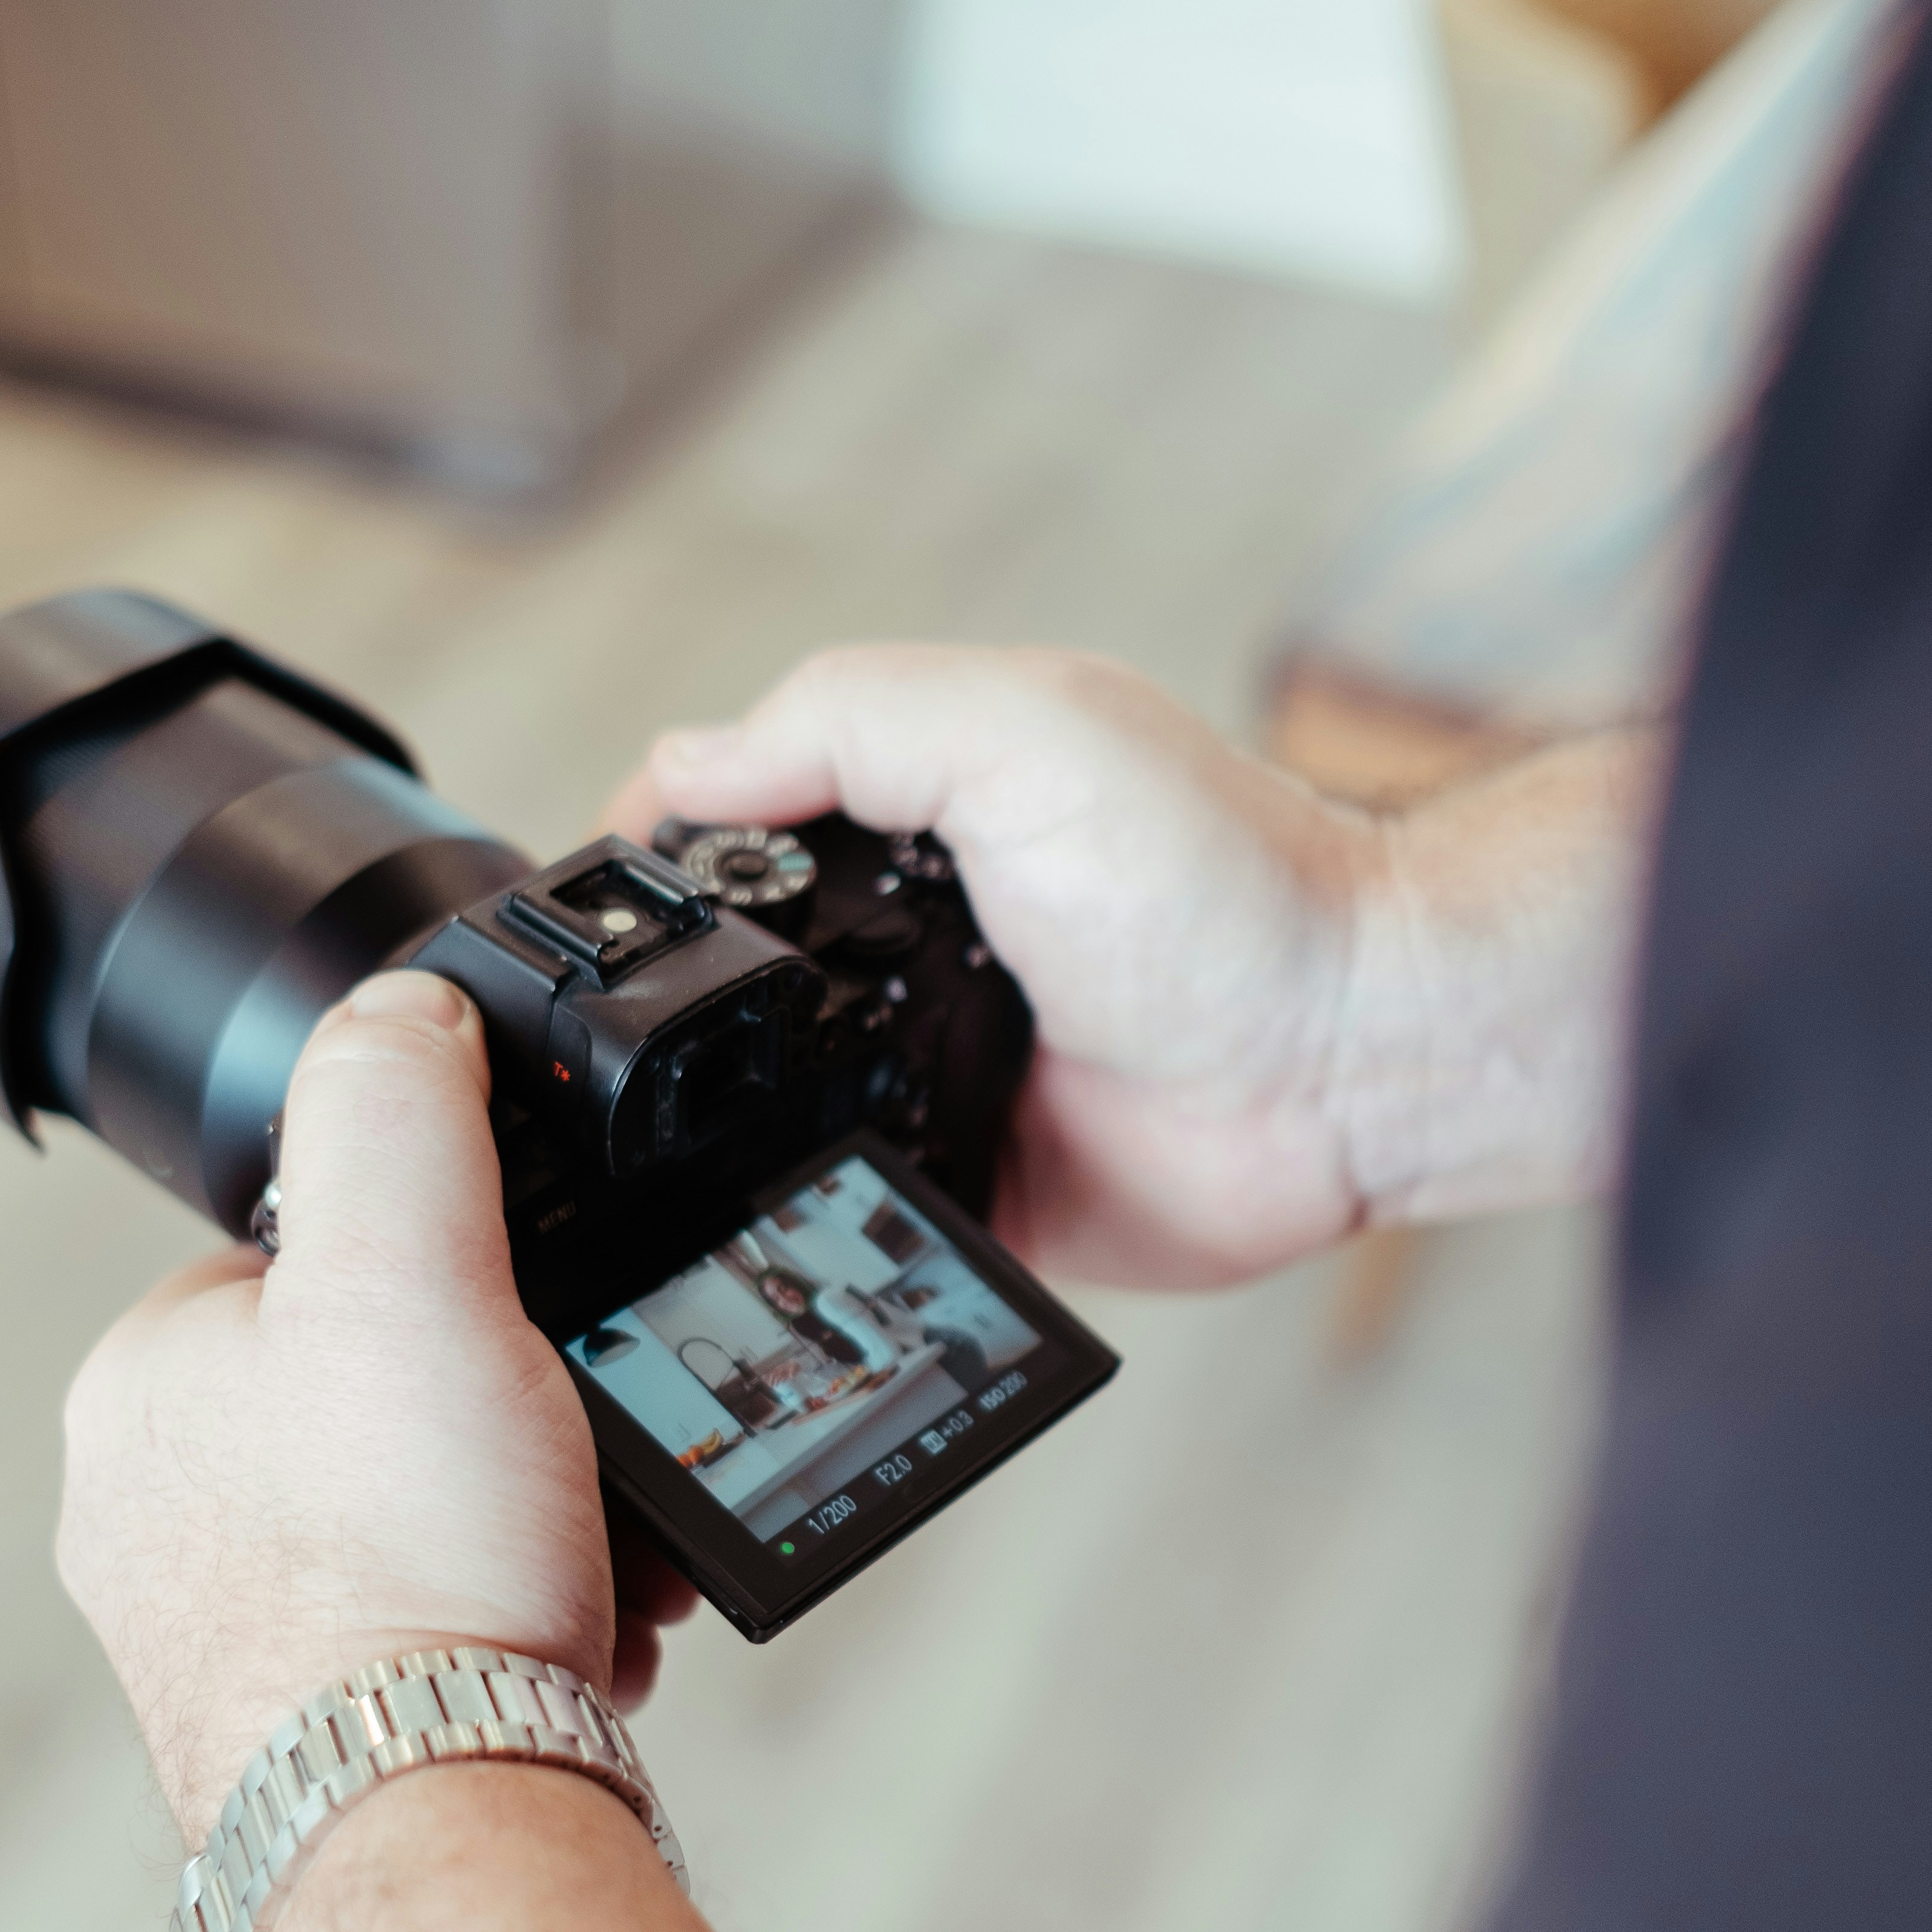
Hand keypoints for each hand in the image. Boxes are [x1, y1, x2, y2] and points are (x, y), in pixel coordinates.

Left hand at [57, 972, 693, 1846]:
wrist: (434, 1822)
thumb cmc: (403, 1563)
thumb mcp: (413, 1269)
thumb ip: (398, 1112)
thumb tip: (397, 1010)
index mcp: (147, 1389)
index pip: (303, 1263)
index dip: (446, 1275)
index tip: (526, 1324)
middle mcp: (154, 1517)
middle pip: (383, 1400)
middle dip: (508, 1423)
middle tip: (580, 1458)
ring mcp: (220, 1639)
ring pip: (420, 1522)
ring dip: (532, 1525)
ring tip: (588, 1559)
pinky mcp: (295, 1735)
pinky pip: (434, 1633)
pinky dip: (516, 1626)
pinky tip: (566, 1638)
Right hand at [608, 647, 1384, 1288]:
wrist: (1350, 1056)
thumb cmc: (1225, 878)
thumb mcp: (1022, 727)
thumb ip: (843, 721)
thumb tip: (678, 766)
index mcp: (915, 822)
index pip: (732, 831)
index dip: (651, 863)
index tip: (582, 906)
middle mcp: (913, 946)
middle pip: (730, 975)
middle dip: (668, 1007)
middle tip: (609, 1046)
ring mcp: (931, 1071)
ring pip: (769, 1104)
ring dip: (727, 1122)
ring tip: (672, 1140)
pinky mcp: (964, 1187)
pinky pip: (848, 1209)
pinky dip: (811, 1210)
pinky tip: (775, 1203)